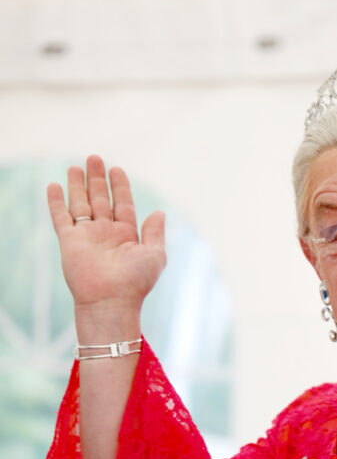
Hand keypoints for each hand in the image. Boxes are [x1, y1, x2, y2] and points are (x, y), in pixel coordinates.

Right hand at [47, 155, 165, 339]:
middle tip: (94, 158)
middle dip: (98, 179)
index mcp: (127, 236)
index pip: (123, 205)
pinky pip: (61, 217)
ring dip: (78, 185)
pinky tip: (55, 186)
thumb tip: (160, 212)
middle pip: (101, 200)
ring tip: (76, 166)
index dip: (120, 187)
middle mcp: (106, 234)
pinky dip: (56, 202)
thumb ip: (156, 233)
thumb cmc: (136, 282)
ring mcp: (87, 237)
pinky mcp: (69, 242)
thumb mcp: (155, 255)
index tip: (116, 169)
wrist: (111, 301)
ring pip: (81, 204)